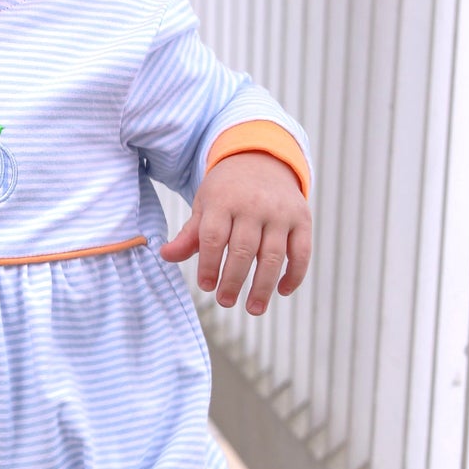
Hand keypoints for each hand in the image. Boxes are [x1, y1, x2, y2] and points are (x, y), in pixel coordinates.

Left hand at [159, 152, 311, 315]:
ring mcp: (281, 212)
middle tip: (225, 301)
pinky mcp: (302, 219)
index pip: (214, 237)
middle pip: (243, 250)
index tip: (206, 286)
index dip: (209, 265)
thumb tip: (166, 256)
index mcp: (224, 200)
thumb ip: (189, 234)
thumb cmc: (227, 190)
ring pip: (273, 255)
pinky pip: (302, 252)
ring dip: (263, 286)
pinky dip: (295, 275)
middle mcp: (254, 205)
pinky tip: (282, 291)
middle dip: (233, 280)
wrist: (262, 160)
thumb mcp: (205, 204)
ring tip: (253, 308)